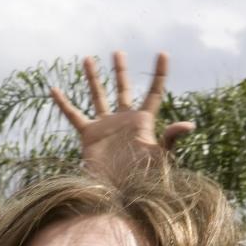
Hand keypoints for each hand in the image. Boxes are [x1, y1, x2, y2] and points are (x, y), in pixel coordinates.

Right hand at [50, 52, 194, 178]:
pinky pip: (74, 115)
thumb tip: (190, 124)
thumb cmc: (142, 178)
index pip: (154, 92)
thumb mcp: (160, 156)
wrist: (118, 193)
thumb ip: (171, 138)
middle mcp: (123, 120)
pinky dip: (64, 103)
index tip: (163, 53)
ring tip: (88, 59)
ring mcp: (105, 126)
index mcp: (143, 121)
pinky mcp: (89, 135)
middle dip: (120, 71)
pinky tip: (54, 90)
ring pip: (98, 96)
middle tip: (118, 52)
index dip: (160, 73)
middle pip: (123, 89)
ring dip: (93, 78)